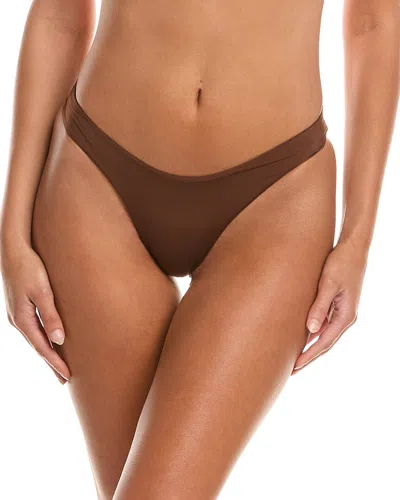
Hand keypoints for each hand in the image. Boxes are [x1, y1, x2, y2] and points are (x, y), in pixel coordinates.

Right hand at [1, 241, 69, 383]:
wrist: (13, 250)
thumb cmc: (29, 268)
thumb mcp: (42, 291)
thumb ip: (51, 315)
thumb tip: (59, 340)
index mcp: (22, 320)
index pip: (42, 347)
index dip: (55, 362)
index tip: (67, 376)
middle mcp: (18, 320)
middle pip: (38, 347)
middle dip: (51, 363)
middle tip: (64, 379)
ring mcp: (18, 314)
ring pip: (35, 338)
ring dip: (47, 352)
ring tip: (59, 364)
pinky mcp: (21, 307)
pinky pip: (34, 329)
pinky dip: (43, 339)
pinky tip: (50, 340)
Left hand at [292, 239, 367, 373]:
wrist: (353, 247)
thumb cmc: (340, 263)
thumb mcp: (328, 284)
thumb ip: (319, 306)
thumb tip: (311, 330)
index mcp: (345, 316)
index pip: (324, 343)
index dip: (309, 356)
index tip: (295, 367)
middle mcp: (345, 317)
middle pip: (324, 343)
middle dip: (308, 357)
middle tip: (290, 371)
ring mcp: (341, 311)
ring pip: (323, 334)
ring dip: (309, 345)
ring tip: (292, 357)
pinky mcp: (336, 304)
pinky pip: (322, 323)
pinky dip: (311, 332)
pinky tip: (300, 336)